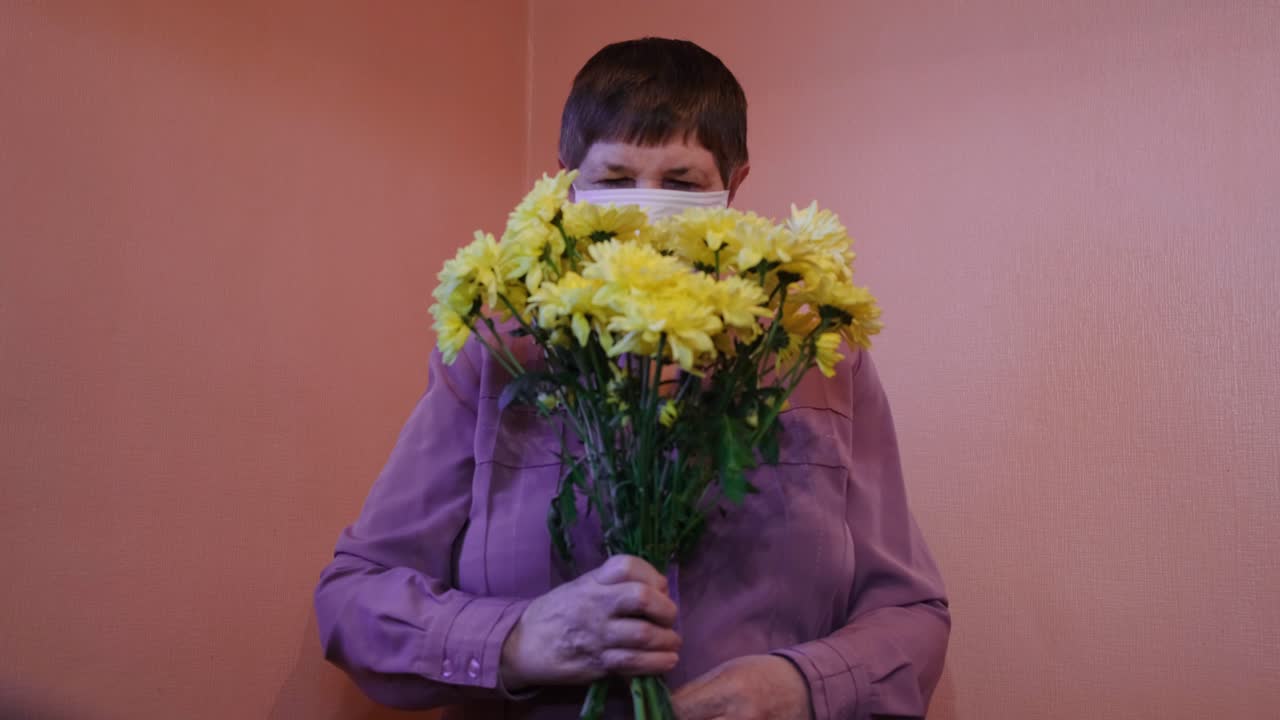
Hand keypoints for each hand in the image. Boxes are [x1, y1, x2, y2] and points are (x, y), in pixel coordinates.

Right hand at [500, 555, 680, 689]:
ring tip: (672, 642)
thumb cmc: (558, 612)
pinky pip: (633, 663)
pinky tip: (666, 660)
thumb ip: (614, 584)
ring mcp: (596, 635)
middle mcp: (595, 605)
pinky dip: (657, 663)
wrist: (522, 643)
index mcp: (592, 582)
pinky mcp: (596, 663)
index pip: (626, 566)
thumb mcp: (581, 587)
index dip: (651, 574)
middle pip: (642, 598)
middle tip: (669, 617)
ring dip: (667, 640)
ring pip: (643, 635)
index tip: (660, 586)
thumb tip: (660, 588)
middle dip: (666, 609)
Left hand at [671, 655, 810, 719]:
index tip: (659, 713)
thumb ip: (693, 692)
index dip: (663, 714)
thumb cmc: (761, 675)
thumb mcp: (726, 672)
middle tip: (680, 718)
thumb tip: (663, 708)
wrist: (805, 690)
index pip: (680, 711)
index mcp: (730, 692)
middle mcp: (742, 718)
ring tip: (705, 719)